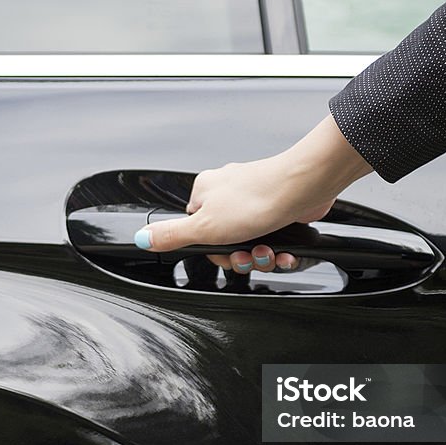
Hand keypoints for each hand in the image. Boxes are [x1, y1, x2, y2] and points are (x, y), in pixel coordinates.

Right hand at [135, 115, 371, 270]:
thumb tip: (143, 238)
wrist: (302, 188)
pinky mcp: (278, 209)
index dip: (213, 251)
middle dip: (240, 256)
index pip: (198, 232)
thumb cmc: (256, 199)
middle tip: (249, 255)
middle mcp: (229, 193)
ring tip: (269, 251)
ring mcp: (255, 200)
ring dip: (261, 256)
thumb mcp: (204, 226)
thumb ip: (172, 234)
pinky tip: (284, 251)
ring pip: (251, 242)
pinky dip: (279, 249)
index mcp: (206, 192)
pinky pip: (273, 238)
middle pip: (226, 241)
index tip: (223, 253)